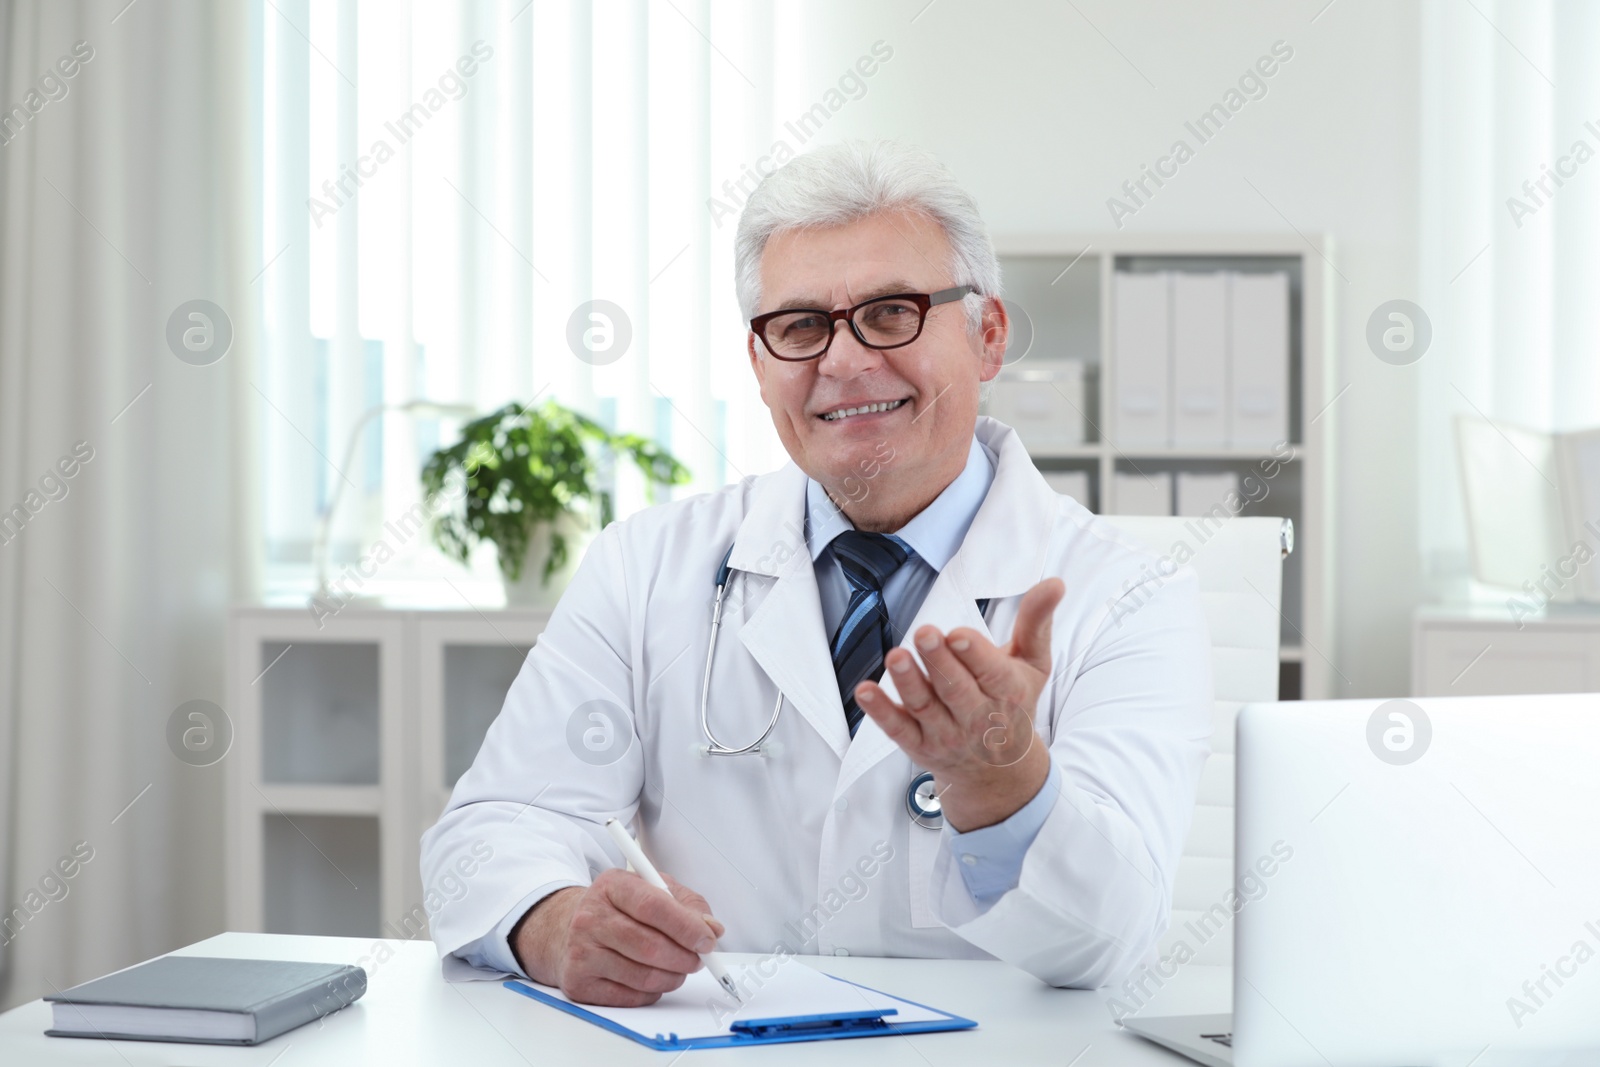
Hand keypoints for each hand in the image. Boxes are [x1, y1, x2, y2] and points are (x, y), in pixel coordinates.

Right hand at [511, 869, 724, 1005]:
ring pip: (643, 976)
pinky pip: (631, 996)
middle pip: (650, 946)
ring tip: (677, 968)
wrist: (567, 930)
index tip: (708, 940)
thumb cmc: (619, 909)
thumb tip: (713, 930)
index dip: (687, 927)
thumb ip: (689, 906)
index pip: (654, 906)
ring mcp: (581, 952)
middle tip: (699, 959)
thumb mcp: (653, 890)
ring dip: (673, 977)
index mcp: (612, 885)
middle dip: (685, 958)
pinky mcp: (579, 983)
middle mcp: (590, 917)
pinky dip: (652, 992)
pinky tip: (651, 978)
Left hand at [856, 577, 1063, 831]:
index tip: (958, 635)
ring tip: (896, 656)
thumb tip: (1055, 582)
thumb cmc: (1015, 703)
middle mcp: (977, 717)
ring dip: (908, 682)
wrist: (999, 770)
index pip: (992, 674)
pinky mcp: (918, 745)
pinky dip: (880, 712)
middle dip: (939, 662)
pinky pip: (897, 729)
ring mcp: (946, 734)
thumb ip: (1037, 622)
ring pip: (924, 707)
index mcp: (1007, 693)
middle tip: (925, 633)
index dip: (974, 654)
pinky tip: (864, 691)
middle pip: (955, 689)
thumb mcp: (1033, 664)